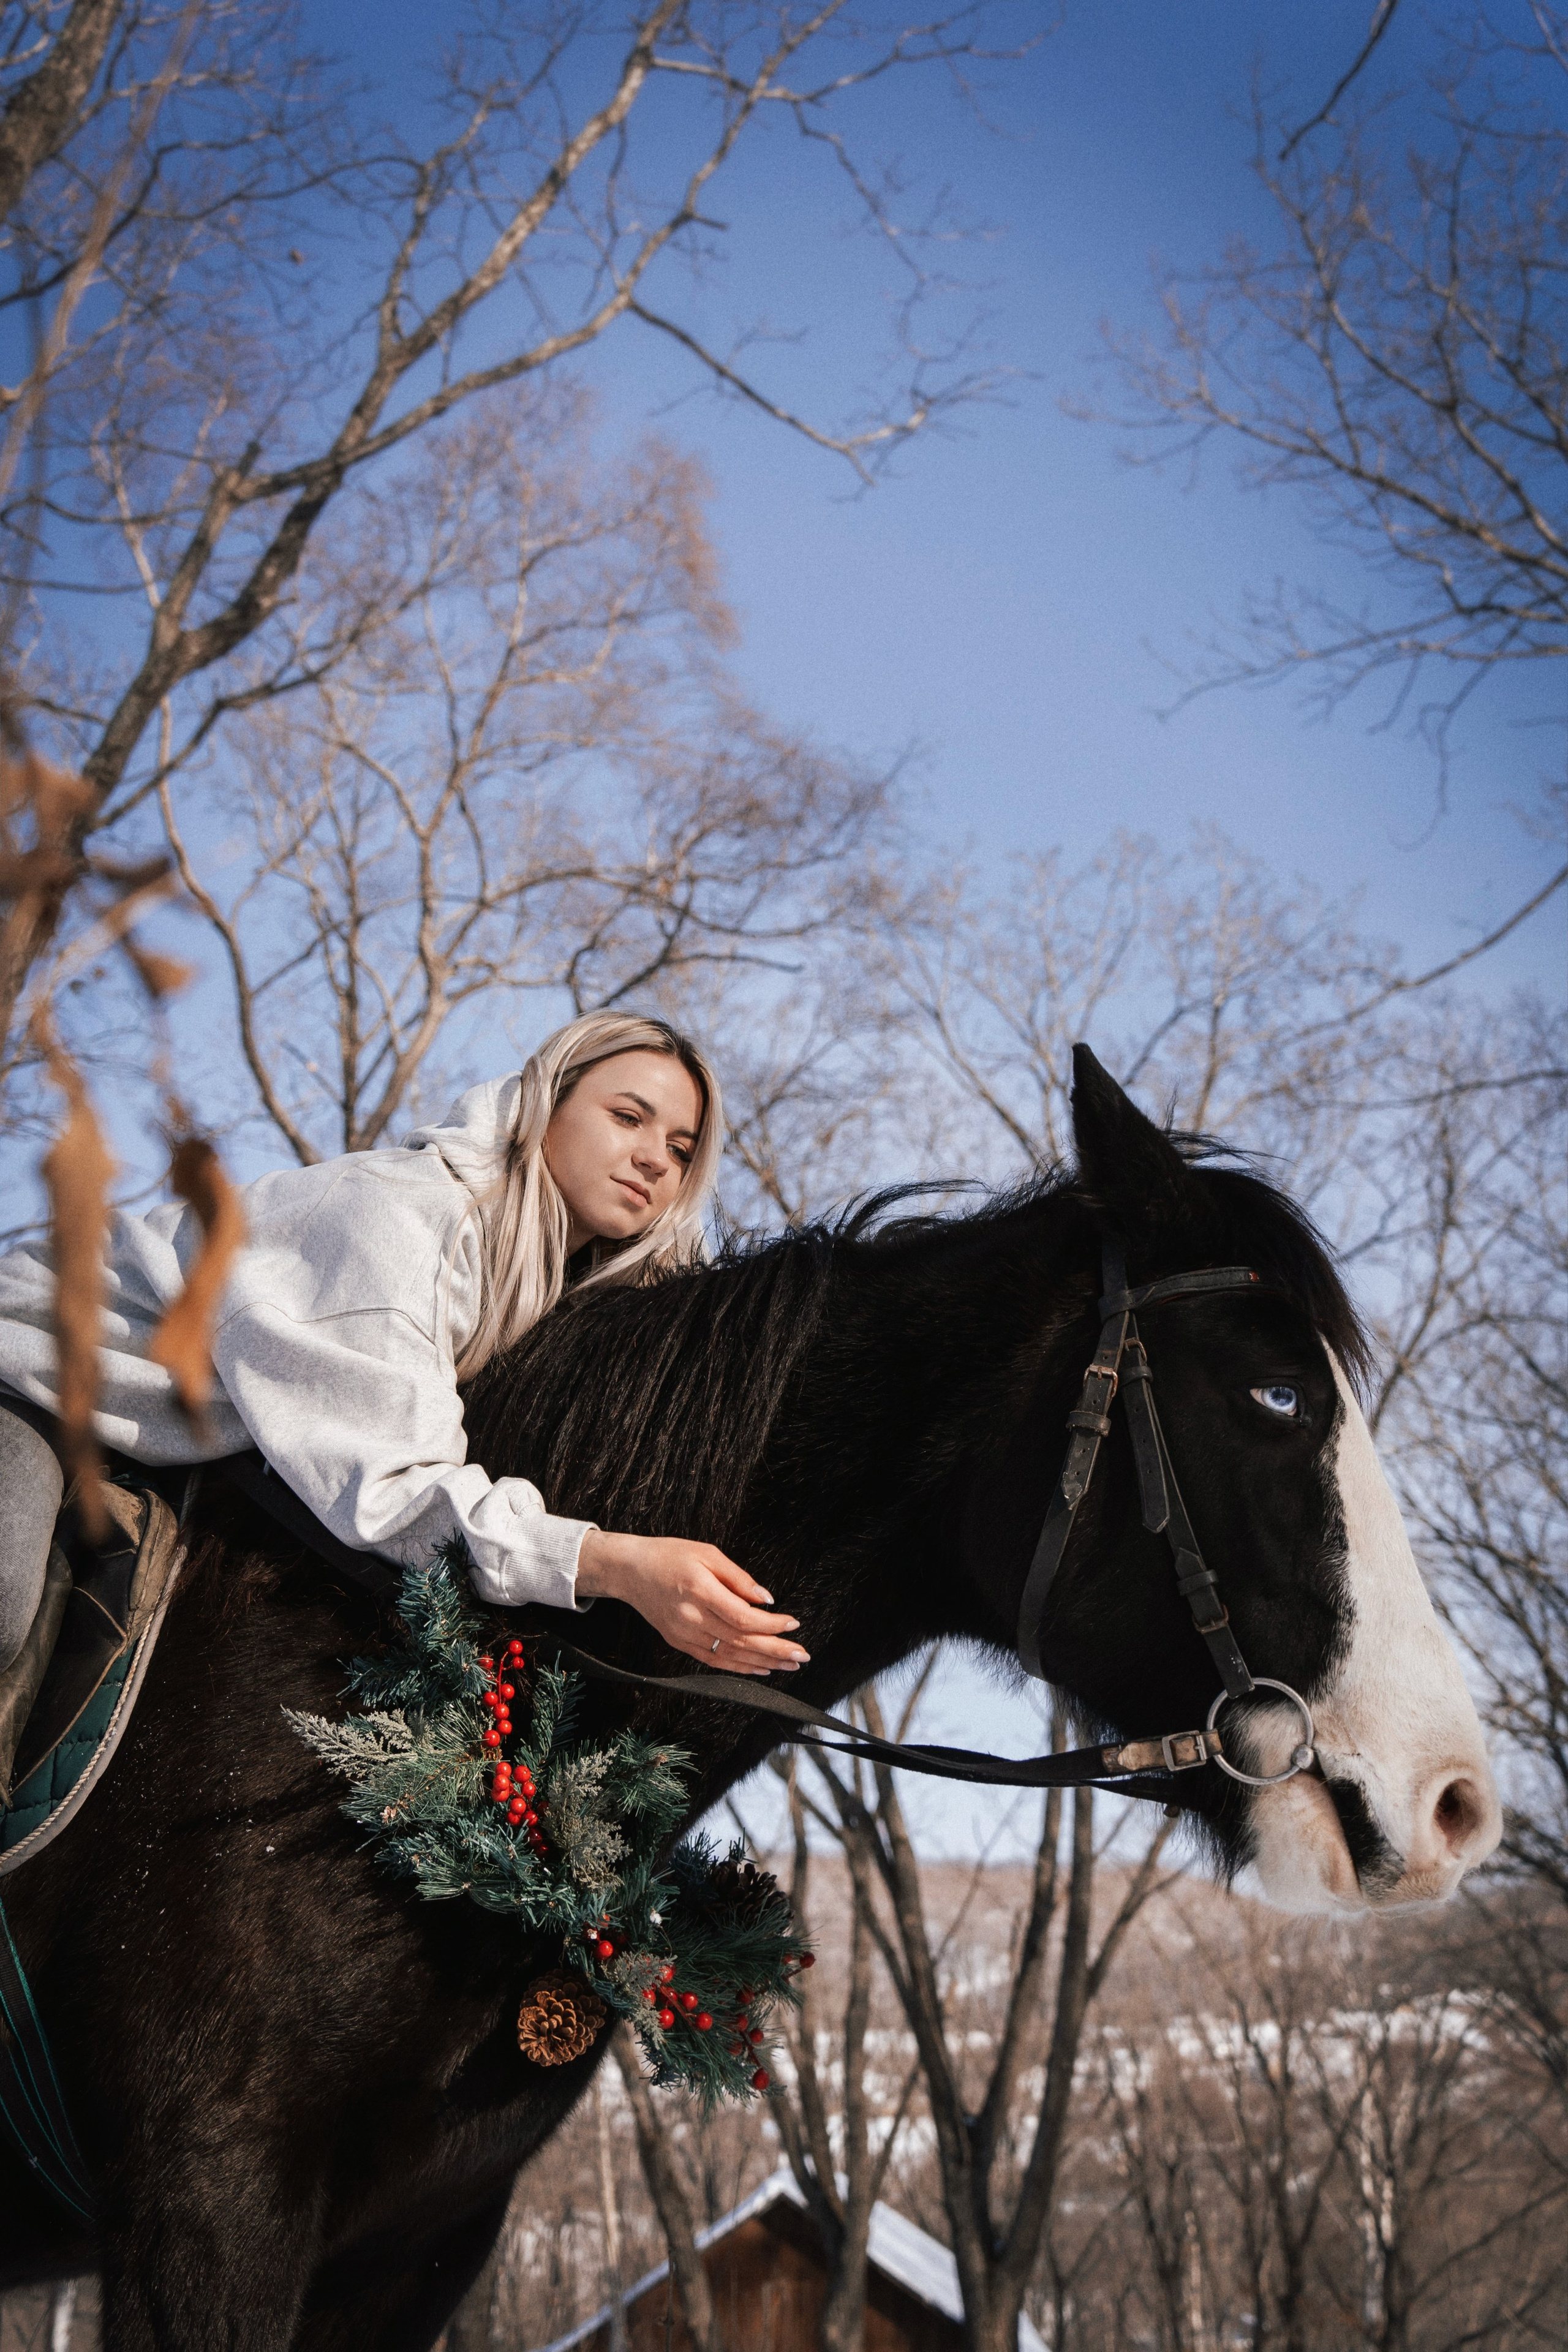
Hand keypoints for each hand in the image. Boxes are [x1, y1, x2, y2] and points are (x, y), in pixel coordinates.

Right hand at [575, 1530, 808, 1676]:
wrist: (630, 1571)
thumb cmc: (670, 1556)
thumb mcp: (707, 1553)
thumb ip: (738, 1578)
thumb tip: (766, 1599)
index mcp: (699, 1590)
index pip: (742, 1618)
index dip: (771, 1625)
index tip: (793, 1623)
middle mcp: (691, 1617)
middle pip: (740, 1641)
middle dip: (775, 1650)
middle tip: (802, 1655)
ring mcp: (684, 1634)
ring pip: (729, 1656)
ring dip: (763, 1663)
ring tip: (789, 1665)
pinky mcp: (679, 1643)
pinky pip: (713, 1661)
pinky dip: (739, 1667)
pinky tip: (760, 1669)